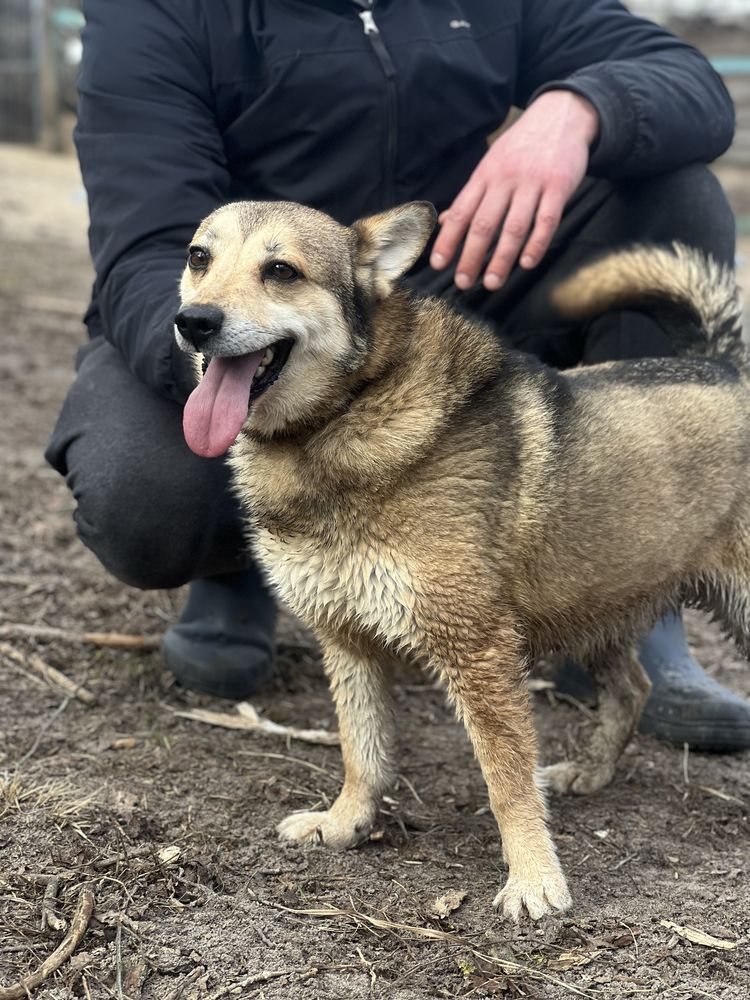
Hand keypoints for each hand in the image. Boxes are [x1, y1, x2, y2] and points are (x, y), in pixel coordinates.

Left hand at [430, 90, 598, 290]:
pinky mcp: (559, 186)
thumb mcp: (491, 164)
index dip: (448, 239)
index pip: (461, 212)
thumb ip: (472, 196)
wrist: (561, 114)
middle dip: (471, 256)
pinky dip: (537, 244)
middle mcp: (505, 179)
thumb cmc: (521, 147)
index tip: (438, 264)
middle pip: (484, 223)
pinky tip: (527, 263)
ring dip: (502, 258)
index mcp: (485, 176)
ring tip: (493, 282)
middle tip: (464, 283)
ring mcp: (532, 183)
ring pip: (514, 226)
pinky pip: (547, 219)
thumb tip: (446, 221)